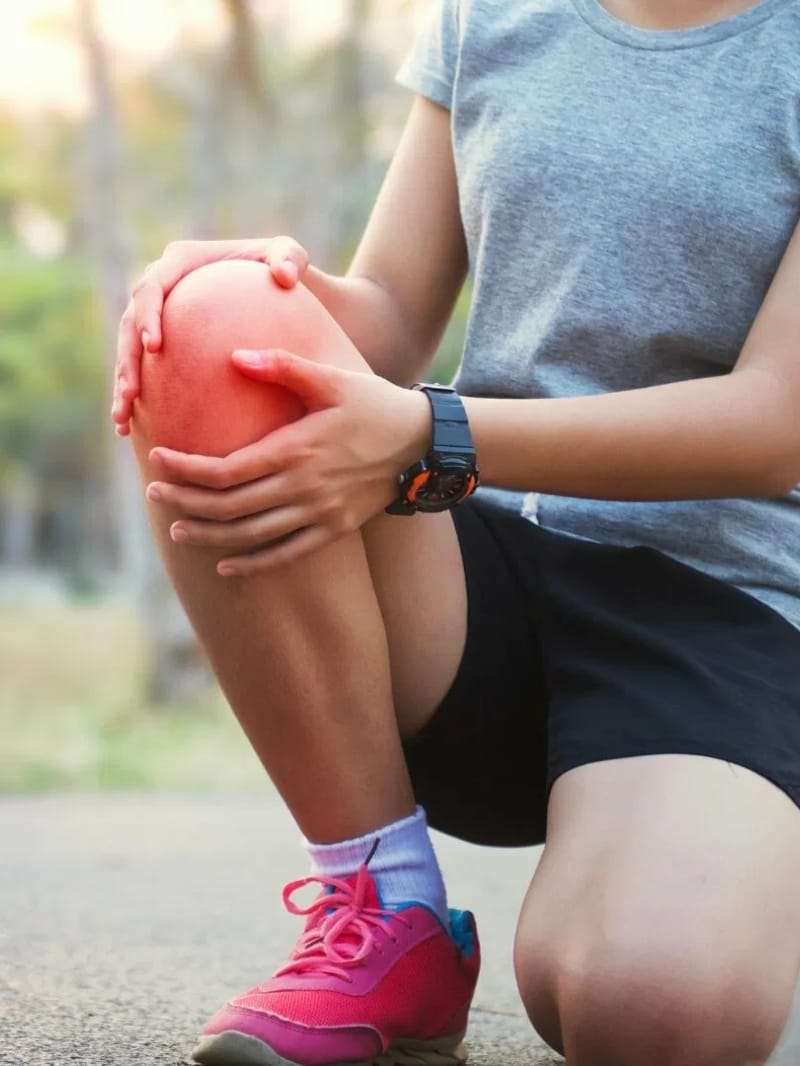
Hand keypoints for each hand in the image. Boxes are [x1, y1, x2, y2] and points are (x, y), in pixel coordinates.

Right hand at [111, 236, 309, 436]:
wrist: (278, 292)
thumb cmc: (286, 271)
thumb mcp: (291, 257)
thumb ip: (290, 259)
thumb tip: (284, 276)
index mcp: (180, 262)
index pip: (153, 286)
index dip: (147, 316)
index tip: (154, 347)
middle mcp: (161, 286)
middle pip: (130, 323)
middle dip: (127, 359)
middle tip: (131, 393)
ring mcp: (158, 317)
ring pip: (129, 352)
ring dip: (122, 384)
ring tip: (122, 419)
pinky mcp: (162, 343)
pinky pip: (144, 372)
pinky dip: (135, 398)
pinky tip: (129, 430)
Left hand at [144, 349, 431, 574]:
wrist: (422, 444)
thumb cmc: (374, 404)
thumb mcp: (332, 378)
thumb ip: (282, 365)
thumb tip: (234, 357)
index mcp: (296, 449)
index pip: (226, 469)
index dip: (186, 470)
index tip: (157, 461)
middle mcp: (303, 487)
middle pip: (230, 506)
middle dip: (186, 502)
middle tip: (154, 495)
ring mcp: (319, 513)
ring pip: (252, 535)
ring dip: (210, 535)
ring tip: (178, 530)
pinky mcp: (334, 530)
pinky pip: (287, 554)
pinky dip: (253, 563)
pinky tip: (226, 566)